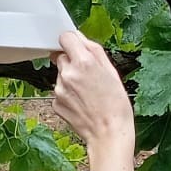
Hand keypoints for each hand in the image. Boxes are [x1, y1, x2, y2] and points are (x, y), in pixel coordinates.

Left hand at [52, 32, 134, 170]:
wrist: (109, 134)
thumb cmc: (116, 104)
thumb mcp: (111, 71)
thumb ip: (93, 50)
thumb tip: (79, 37)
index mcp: (84, 62)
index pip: (65, 37)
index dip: (71, 42)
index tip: (76, 48)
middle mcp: (68, 74)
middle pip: (61, 56)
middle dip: (72, 62)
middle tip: (88, 76)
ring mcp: (59, 90)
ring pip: (60, 75)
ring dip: (70, 79)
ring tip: (87, 93)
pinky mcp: (55, 103)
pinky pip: (59, 91)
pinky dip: (67, 94)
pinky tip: (82, 103)